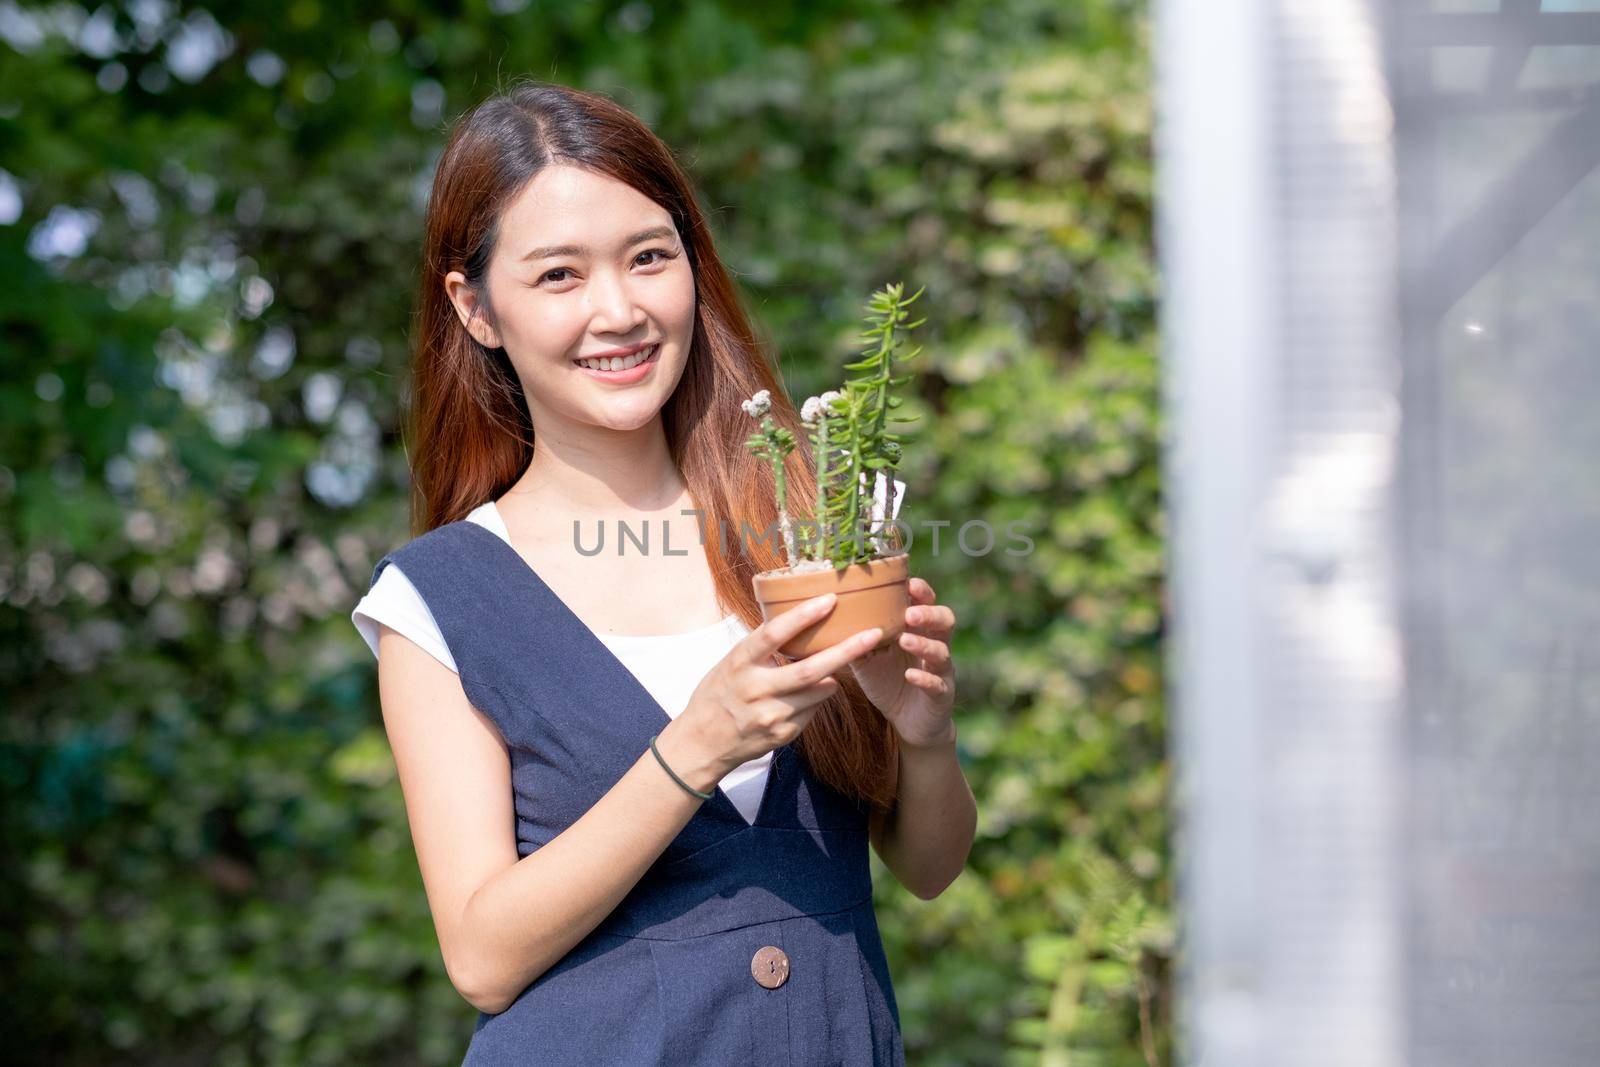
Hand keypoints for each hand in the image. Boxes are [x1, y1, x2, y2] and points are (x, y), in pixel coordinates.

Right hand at [664, 593, 884, 790]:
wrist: (702, 743)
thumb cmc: (718, 693)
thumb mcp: (732, 663)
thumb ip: (763, 649)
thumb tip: (802, 624)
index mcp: (740, 663)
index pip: (774, 634)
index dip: (804, 615)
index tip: (830, 599)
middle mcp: (756, 690)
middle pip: (811, 669)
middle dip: (847, 651)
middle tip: (873, 634)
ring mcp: (772, 715)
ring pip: (820, 690)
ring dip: (831, 675)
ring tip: (829, 667)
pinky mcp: (783, 735)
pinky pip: (813, 710)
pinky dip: (817, 697)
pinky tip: (805, 695)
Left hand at [849, 576, 957, 749]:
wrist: (907, 721)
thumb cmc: (888, 681)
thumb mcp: (868, 657)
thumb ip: (855, 637)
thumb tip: (827, 616)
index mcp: (918, 630)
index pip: (926, 602)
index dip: (922, 591)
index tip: (908, 583)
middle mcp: (934, 645)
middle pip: (945, 620)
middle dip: (929, 613)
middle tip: (909, 613)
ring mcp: (940, 670)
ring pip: (942, 651)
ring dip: (924, 644)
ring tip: (904, 639)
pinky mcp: (941, 695)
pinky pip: (937, 684)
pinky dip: (924, 679)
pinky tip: (910, 676)